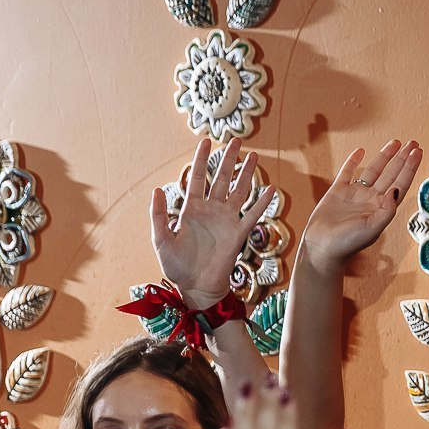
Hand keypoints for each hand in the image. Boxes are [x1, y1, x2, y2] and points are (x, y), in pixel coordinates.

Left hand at [152, 137, 271, 309]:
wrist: (194, 286)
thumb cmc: (176, 265)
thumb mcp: (161, 239)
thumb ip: (158, 215)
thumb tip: (157, 189)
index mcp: (191, 209)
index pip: (196, 178)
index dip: (200, 160)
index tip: (205, 141)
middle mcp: (210, 211)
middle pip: (221, 179)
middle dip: (227, 160)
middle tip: (236, 141)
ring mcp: (226, 221)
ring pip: (238, 191)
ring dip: (246, 174)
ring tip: (253, 157)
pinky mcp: (237, 234)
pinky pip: (252, 215)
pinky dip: (262, 203)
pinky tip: (271, 190)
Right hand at [300, 140, 423, 268]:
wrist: (322, 248)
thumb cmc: (347, 243)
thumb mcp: (372, 229)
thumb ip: (387, 210)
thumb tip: (397, 190)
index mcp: (382, 208)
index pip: (400, 183)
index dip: (410, 168)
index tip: (417, 152)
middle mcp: (371, 199)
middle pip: (391, 174)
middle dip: (402, 158)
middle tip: (413, 143)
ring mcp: (355, 194)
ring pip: (373, 170)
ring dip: (384, 156)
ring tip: (395, 142)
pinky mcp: (338, 192)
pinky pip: (347, 172)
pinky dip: (353, 161)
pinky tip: (360, 151)